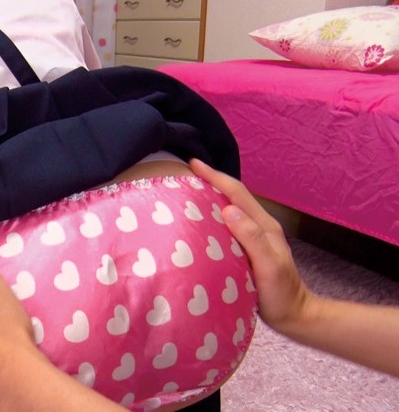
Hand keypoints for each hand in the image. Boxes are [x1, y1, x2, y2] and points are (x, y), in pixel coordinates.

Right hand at [189, 159, 314, 332]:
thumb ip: (252, 238)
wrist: (296, 317)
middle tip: (186, 174)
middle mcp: (260, 226)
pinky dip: (214, 216)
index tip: (193, 164)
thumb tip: (228, 210)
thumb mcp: (268, 266)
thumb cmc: (281, 295)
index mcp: (264, 226)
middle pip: (234, 196)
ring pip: (231, 209)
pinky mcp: (249, 249)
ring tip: (188, 192)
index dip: (215, 177)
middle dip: (212, 181)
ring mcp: (255, 238)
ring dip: (212, 196)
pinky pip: (229, 225)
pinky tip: (201, 222)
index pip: (237, 193)